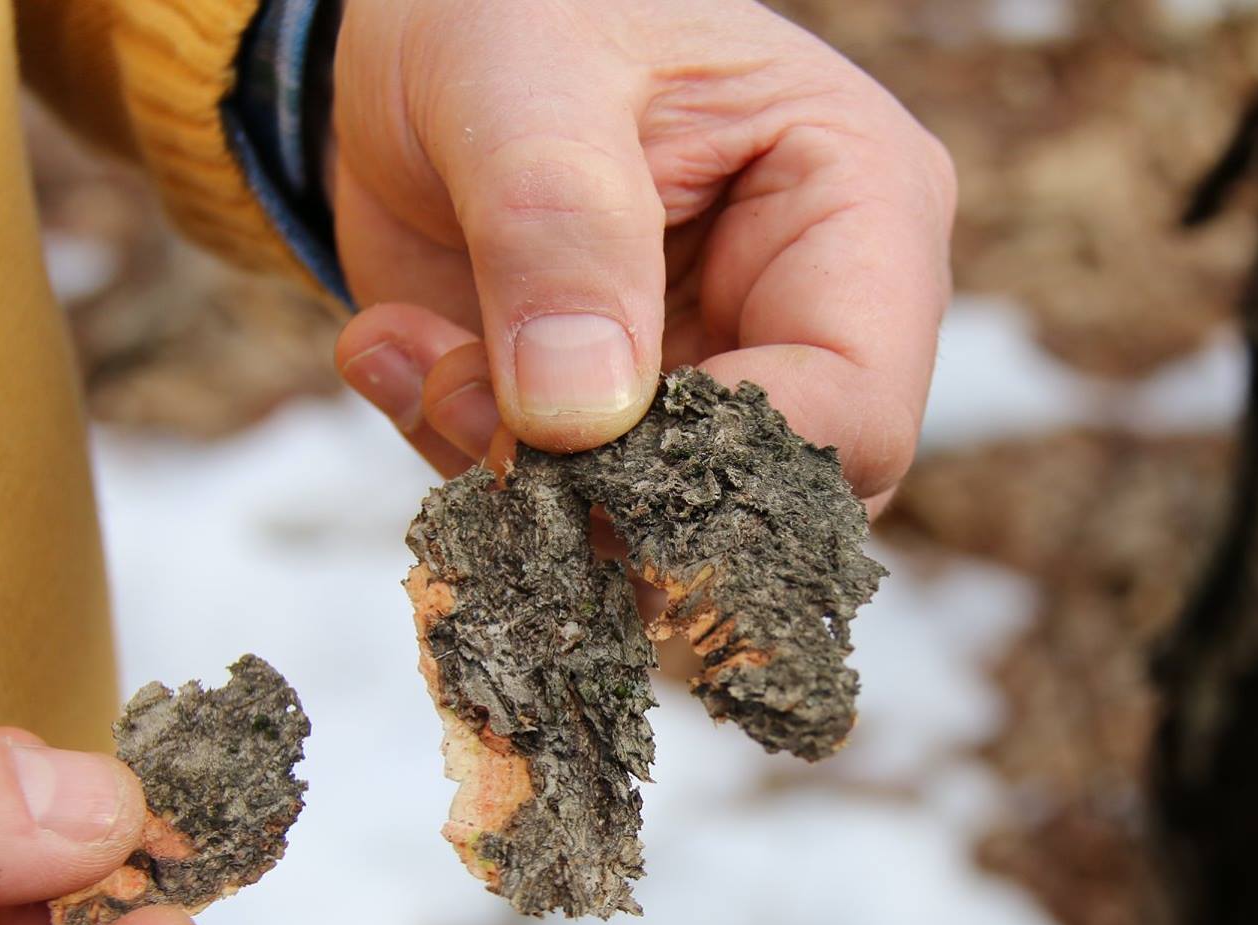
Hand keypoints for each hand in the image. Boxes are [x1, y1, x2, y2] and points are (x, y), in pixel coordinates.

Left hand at [329, 0, 953, 511]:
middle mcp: (809, 319)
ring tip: (411, 348)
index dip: (730, 469)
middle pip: (764, 508)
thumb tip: (580, 417)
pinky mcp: (618, 435)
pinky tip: (397, 349)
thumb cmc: (505, 5)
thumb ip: (558, 229)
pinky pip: (555, 518)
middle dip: (598, 489)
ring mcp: (715, 387)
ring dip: (503, 474)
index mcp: (859, 207)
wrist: (407, 38)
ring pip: (650, 539)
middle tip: (457, 391)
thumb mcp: (522, 75)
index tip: (575, 442)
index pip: (859, 410)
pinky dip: (455, 456)